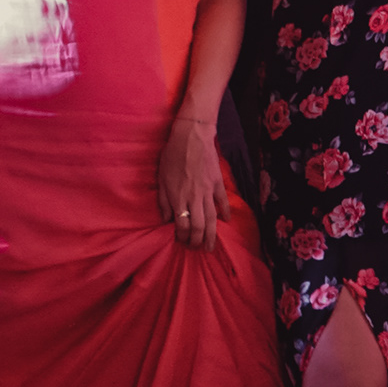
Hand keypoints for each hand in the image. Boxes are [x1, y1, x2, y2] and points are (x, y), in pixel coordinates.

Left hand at [157, 118, 224, 249]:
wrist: (192, 137)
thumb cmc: (172, 156)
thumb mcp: (161, 178)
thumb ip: (164, 201)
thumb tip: (166, 219)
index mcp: (178, 198)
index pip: (182, 226)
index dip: (183, 238)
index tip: (181, 243)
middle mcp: (194, 198)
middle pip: (199, 227)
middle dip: (198, 241)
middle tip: (197, 249)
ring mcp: (208, 192)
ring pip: (212, 219)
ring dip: (212, 235)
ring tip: (211, 246)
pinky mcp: (218, 184)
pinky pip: (223, 202)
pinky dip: (226, 213)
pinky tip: (227, 221)